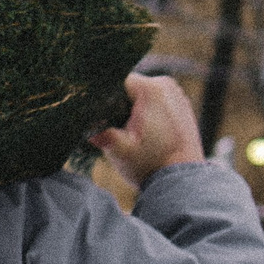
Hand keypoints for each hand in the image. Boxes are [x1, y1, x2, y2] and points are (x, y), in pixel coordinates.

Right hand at [90, 73, 204, 189]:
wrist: (183, 181)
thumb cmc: (151, 165)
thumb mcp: (117, 149)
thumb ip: (97, 130)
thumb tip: (80, 121)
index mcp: (150, 88)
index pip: (114, 82)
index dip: (101, 99)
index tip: (99, 118)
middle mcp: (166, 84)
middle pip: (127, 88)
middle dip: (116, 107)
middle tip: (116, 131)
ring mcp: (176, 95)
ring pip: (139, 95)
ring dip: (129, 112)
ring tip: (132, 135)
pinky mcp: (180, 106)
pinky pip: (153, 102)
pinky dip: (144, 115)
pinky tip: (144, 135)